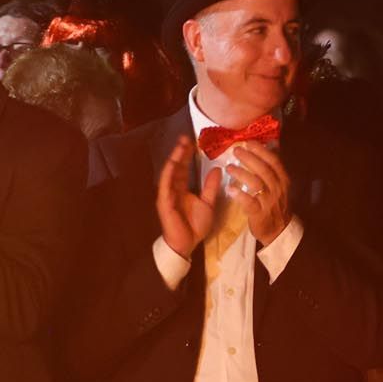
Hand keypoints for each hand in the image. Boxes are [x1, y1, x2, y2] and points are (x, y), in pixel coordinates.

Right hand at [155, 135, 217, 258]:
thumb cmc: (194, 226)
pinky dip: (169, 173)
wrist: (186, 244)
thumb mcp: (208, 203)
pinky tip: (173, 163)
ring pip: (170, 172)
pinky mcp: (164, 201)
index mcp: (182, 189)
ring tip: (180, 146)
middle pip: (176, 166)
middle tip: (186, 137)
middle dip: (180, 152)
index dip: (188, 155)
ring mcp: (167, 194)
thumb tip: (218, 169)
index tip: (194, 142)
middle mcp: (173, 189)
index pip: (185, 168)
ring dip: (174, 158)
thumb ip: (211, 187)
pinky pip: (166, 184)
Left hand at [229, 141, 292, 243]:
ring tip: (229, 167)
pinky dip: (240, 195)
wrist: (278, 229)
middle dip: (249, 158)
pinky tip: (230, 189)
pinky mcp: (259, 213)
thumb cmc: (274, 204)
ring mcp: (269, 201)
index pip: (274, 161)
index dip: (261, 151)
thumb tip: (267, 147)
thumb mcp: (278, 185)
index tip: (249, 142)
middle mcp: (277, 188)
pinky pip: (249, 202)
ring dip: (242, 174)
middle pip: (263, 170)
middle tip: (236, 151)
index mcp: (282, 179)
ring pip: (256, 184)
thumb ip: (271, 169)